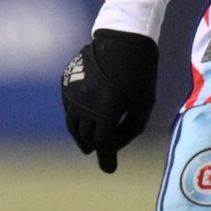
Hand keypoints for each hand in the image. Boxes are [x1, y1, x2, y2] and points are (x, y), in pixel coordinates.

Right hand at [61, 29, 158, 171]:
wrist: (124, 40)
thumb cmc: (140, 75)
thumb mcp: (144, 105)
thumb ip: (130, 130)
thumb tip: (113, 146)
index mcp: (106, 111)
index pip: (103, 144)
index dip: (106, 160)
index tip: (109, 169)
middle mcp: (85, 104)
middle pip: (86, 136)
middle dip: (94, 146)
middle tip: (101, 152)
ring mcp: (72, 92)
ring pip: (72, 124)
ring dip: (80, 136)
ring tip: (88, 142)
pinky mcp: (66, 83)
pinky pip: (68, 108)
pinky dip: (76, 117)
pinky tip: (85, 119)